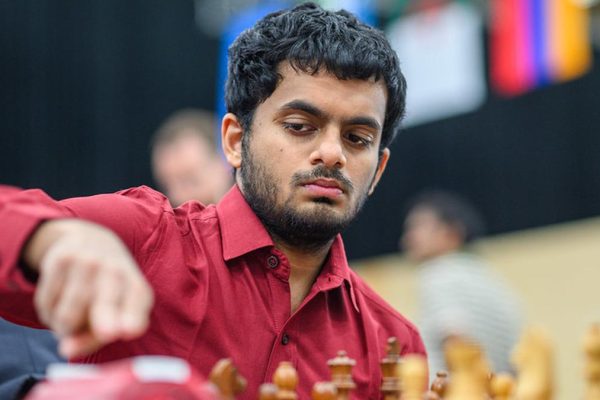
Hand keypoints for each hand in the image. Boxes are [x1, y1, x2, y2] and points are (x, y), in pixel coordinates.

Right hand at [25, 219, 153, 357]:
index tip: (129, 330)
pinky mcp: (61, 260)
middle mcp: (116, 272)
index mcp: (136, 289)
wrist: (91, 241)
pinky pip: (47, 304)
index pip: (136, 305)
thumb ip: (95, 337)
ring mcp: (88, 263)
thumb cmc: (106, 290)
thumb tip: (66, 349)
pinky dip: (49, 312)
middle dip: (104, 321)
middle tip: (106, 334)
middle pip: (105, 305)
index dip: (132, 319)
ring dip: (64, 327)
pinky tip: (60, 298)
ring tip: (74, 314)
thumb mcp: (113, 312)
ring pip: (67, 317)